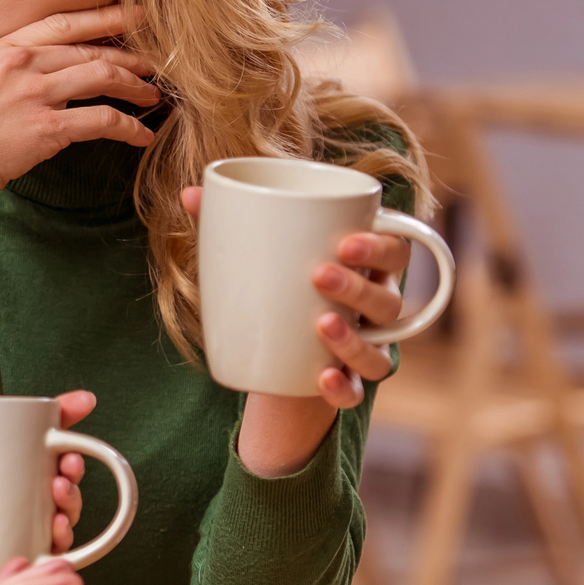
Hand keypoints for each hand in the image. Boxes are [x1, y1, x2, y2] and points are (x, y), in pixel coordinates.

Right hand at [0, 5, 159, 321]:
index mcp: (0, 48)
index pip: (61, 23)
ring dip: (134, 87)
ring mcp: (36, 93)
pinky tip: (141, 137)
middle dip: (127, 55)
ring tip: (152, 97)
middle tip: (153, 63)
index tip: (131, 15)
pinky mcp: (48, 127)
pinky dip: (128, 128)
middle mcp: (22, 63)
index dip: (102, 17)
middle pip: (90, 49)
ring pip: (103, 78)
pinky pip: (102, 121)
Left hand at [0, 344, 90, 551]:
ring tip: (56, 494)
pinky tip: (54, 543)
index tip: (80, 402)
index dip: (67, 419)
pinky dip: (57, 562)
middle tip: (64, 461)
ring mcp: (5, 542)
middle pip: (56, 483)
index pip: (40, 441)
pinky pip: (38, 574)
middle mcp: (5, 506)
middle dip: (73, 469)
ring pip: (56, 525)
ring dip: (72, 509)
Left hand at [179, 186, 409, 408]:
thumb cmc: (274, 278)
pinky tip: (324, 377)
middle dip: (359, 286)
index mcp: (364, 266)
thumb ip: (229, 220)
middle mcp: (374, 307)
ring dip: (354, 338)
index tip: (345, 242)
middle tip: (320, 274)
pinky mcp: (345, 381)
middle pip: (388, 299)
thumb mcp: (254, 249)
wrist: (271, 344)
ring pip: (379, 348)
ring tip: (321, 323)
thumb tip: (188, 193)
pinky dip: (344, 388)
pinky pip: (356, 391)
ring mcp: (364, 347)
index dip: (379, 246)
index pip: (395, 250)